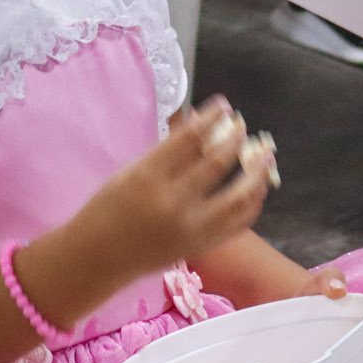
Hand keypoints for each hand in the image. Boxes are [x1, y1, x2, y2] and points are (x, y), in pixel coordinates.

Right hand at [69, 97, 274, 277]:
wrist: (98, 257)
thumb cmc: (109, 208)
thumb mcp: (132, 170)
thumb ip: (168, 153)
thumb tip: (203, 128)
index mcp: (150, 175)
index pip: (191, 138)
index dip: (212, 117)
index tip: (224, 105)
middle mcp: (173, 200)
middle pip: (218, 162)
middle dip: (237, 140)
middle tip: (243, 127)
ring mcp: (191, 227)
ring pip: (238, 197)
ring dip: (256, 173)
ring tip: (265, 157)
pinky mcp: (201, 246)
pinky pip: (237, 224)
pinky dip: (252, 203)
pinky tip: (256, 189)